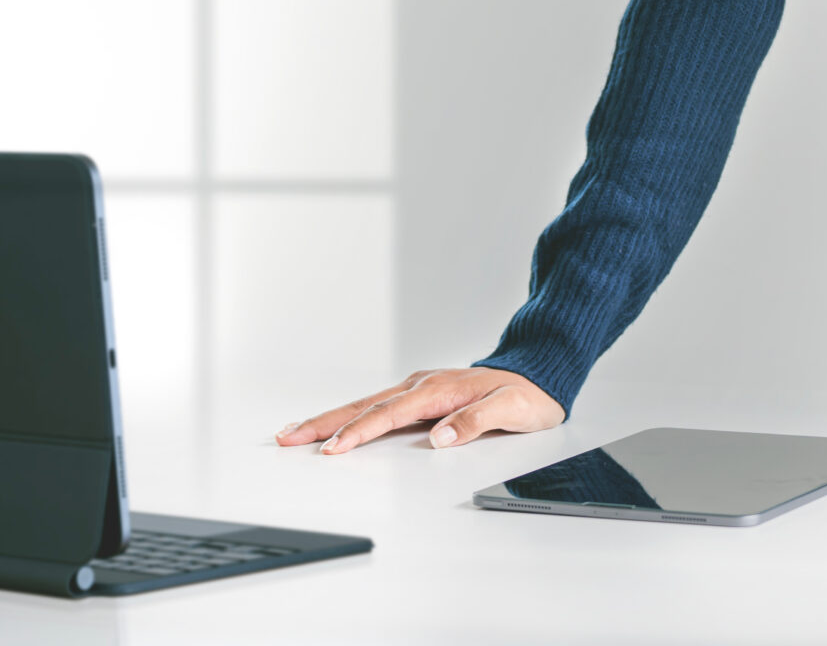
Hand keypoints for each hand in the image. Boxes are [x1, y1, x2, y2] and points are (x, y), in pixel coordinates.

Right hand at [276, 367, 564, 454]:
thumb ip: (475, 422)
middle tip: (287, 437)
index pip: (388, 415)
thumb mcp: (511, 411)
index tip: (332, 450)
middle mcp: (423, 386)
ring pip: (365, 405)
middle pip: (364, 406)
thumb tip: (441, 437)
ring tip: (295, 432)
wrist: (540, 375)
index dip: (358, 433)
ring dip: (329, 419)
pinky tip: (334, 425)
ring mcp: (419, 389)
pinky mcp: (421, 396)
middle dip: (323, 423)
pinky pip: (377, 407)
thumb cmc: (527, 395)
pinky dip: (351, 416)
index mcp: (439, 390)